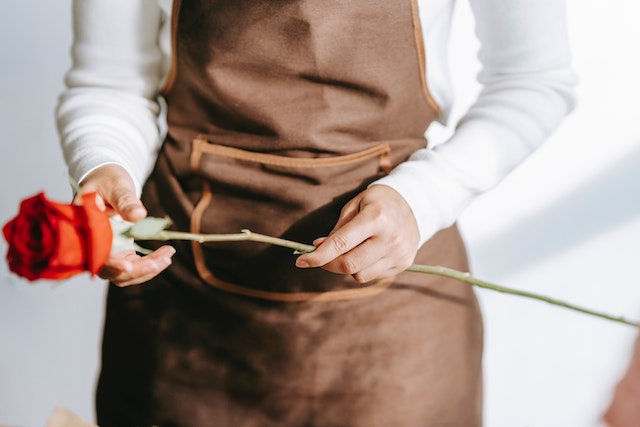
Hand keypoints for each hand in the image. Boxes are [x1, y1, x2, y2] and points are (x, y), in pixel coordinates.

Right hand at [76, 164, 174, 286]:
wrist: (108, 181)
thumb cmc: (107, 180)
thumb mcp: (117, 185)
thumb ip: (125, 200)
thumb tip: (139, 215)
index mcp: (82, 228)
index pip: (93, 254)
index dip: (109, 264)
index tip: (128, 267)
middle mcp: (90, 245)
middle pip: (109, 270)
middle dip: (136, 270)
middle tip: (163, 260)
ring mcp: (104, 251)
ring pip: (122, 273)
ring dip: (146, 270)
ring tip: (168, 256)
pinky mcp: (118, 253)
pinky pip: (132, 266)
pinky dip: (149, 264)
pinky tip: (166, 255)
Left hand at [295, 185, 419, 282]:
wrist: (415, 203)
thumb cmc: (377, 202)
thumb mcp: (355, 205)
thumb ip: (338, 229)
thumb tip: (319, 249)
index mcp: (375, 217)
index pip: (341, 244)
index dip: (318, 256)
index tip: (301, 261)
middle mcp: (389, 238)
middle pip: (349, 265)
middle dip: (328, 263)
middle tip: (320, 256)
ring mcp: (399, 253)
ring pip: (360, 275)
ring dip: (347, 266)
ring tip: (352, 249)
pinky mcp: (404, 263)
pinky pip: (373, 276)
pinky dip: (363, 268)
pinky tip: (367, 252)